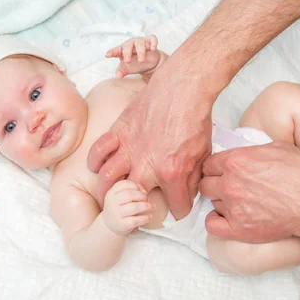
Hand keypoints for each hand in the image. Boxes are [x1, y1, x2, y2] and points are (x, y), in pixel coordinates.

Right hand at [88, 54, 213, 218]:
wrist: (183, 89)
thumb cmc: (195, 118)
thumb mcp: (204, 154)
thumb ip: (193, 179)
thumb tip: (186, 194)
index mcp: (171, 173)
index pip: (177, 207)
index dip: (181, 210)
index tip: (179, 207)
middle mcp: (146, 165)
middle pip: (134, 199)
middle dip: (136, 209)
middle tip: (139, 207)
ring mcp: (130, 148)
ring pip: (107, 179)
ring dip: (107, 192)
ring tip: (109, 195)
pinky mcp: (119, 131)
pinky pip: (99, 150)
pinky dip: (95, 161)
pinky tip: (97, 166)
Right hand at [101, 180, 154, 235]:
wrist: (111, 225)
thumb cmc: (120, 208)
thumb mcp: (121, 197)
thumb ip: (132, 191)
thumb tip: (145, 193)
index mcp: (111, 193)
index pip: (124, 184)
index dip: (136, 186)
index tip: (143, 191)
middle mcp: (112, 203)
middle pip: (129, 195)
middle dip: (142, 196)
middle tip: (148, 199)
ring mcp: (116, 214)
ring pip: (134, 207)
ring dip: (146, 206)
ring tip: (152, 206)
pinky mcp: (121, 225)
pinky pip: (136, 220)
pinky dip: (145, 218)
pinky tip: (149, 217)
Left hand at [106, 35, 160, 77]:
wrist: (149, 63)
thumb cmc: (135, 63)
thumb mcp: (127, 68)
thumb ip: (122, 71)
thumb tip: (118, 75)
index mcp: (123, 50)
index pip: (116, 50)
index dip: (112, 52)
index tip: (107, 55)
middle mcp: (131, 44)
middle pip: (128, 45)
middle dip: (127, 53)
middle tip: (127, 61)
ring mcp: (141, 42)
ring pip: (140, 43)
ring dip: (140, 52)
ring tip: (141, 60)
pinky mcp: (151, 41)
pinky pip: (152, 39)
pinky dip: (153, 43)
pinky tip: (152, 48)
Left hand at [199, 141, 299, 242]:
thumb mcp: (276, 147)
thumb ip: (251, 151)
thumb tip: (242, 154)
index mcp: (237, 161)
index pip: (209, 164)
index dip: (216, 169)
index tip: (223, 174)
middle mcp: (231, 183)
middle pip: (206, 184)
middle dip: (216, 185)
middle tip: (231, 189)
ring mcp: (233, 207)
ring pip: (212, 203)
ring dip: (222, 203)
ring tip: (241, 203)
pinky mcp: (239, 229)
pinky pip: (212, 225)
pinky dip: (217, 222)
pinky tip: (228, 219)